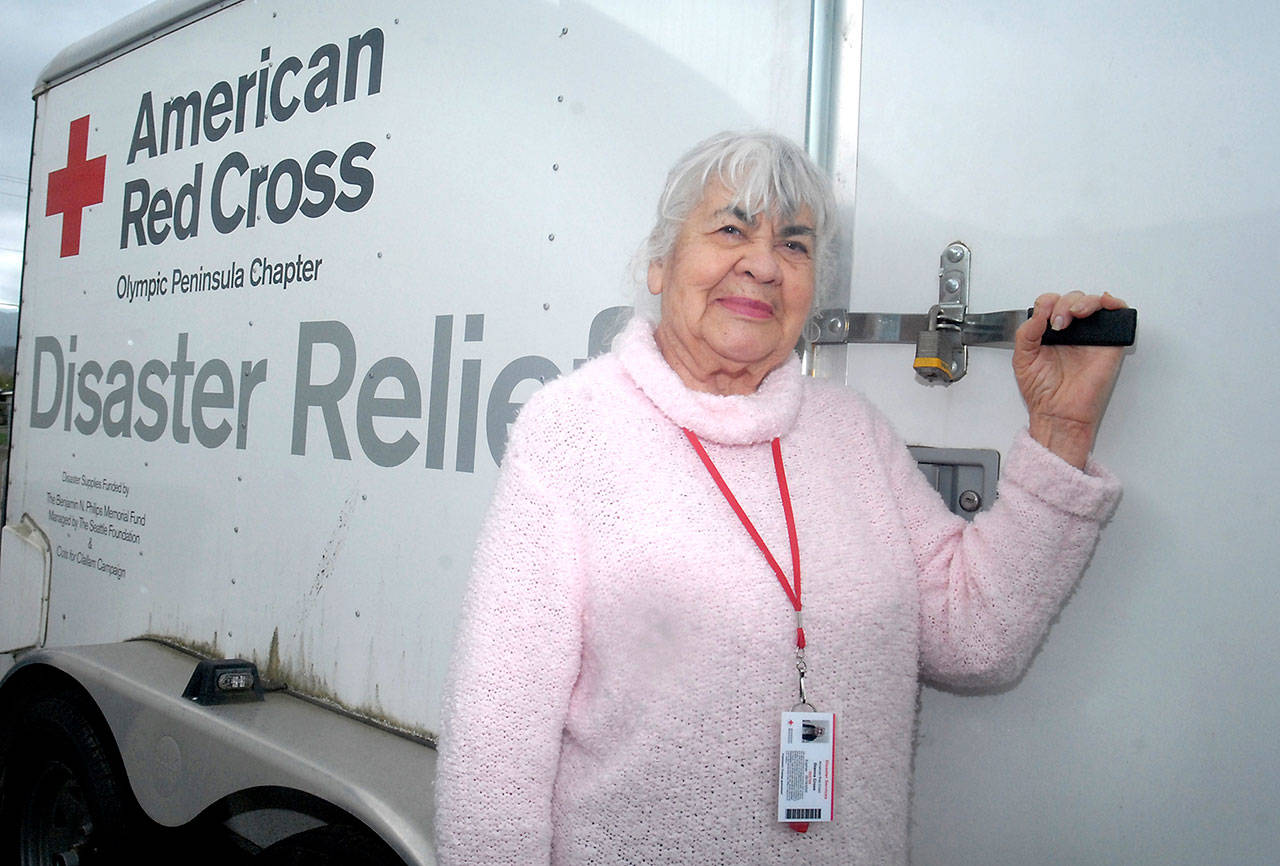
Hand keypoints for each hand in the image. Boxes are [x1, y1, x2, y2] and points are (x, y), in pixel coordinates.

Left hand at [1012, 291, 1127, 467]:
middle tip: (1058, 324)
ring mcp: (1091, 336)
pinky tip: (1104, 303)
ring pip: (1093, 302)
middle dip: (1063, 304)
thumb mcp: (1022, 358)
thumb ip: (1026, 333)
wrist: (1058, 413)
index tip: (1043, 318)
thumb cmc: (1042, 391)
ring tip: (1074, 315)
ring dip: (1083, 301)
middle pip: (1072, 299)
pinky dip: (1114, 303)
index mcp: (1049, 333)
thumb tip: (1039, 312)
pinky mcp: (1110, 343)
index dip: (1047, 303)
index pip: (1051, 303)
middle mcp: (1071, 332)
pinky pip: (1118, 315)